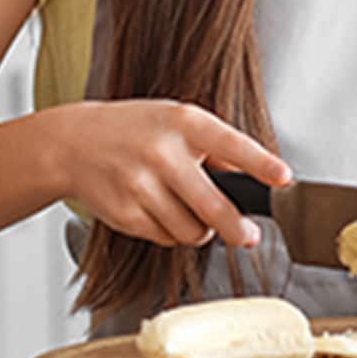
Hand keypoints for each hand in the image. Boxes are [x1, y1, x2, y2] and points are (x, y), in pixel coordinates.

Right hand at [42, 100, 292, 250]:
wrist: (72, 144)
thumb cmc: (131, 129)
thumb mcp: (173, 119)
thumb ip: (211, 146)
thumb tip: (248, 178)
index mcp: (182, 122)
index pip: (231, 145)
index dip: (261, 164)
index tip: (284, 179)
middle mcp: (163, 153)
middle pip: (214, 208)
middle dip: (238, 230)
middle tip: (248, 236)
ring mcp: (142, 185)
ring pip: (191, 231)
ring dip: (198, 230)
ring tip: (187, 211)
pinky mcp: (126, 213)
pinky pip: (166, 238)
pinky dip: (170, 232)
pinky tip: (157, 210)